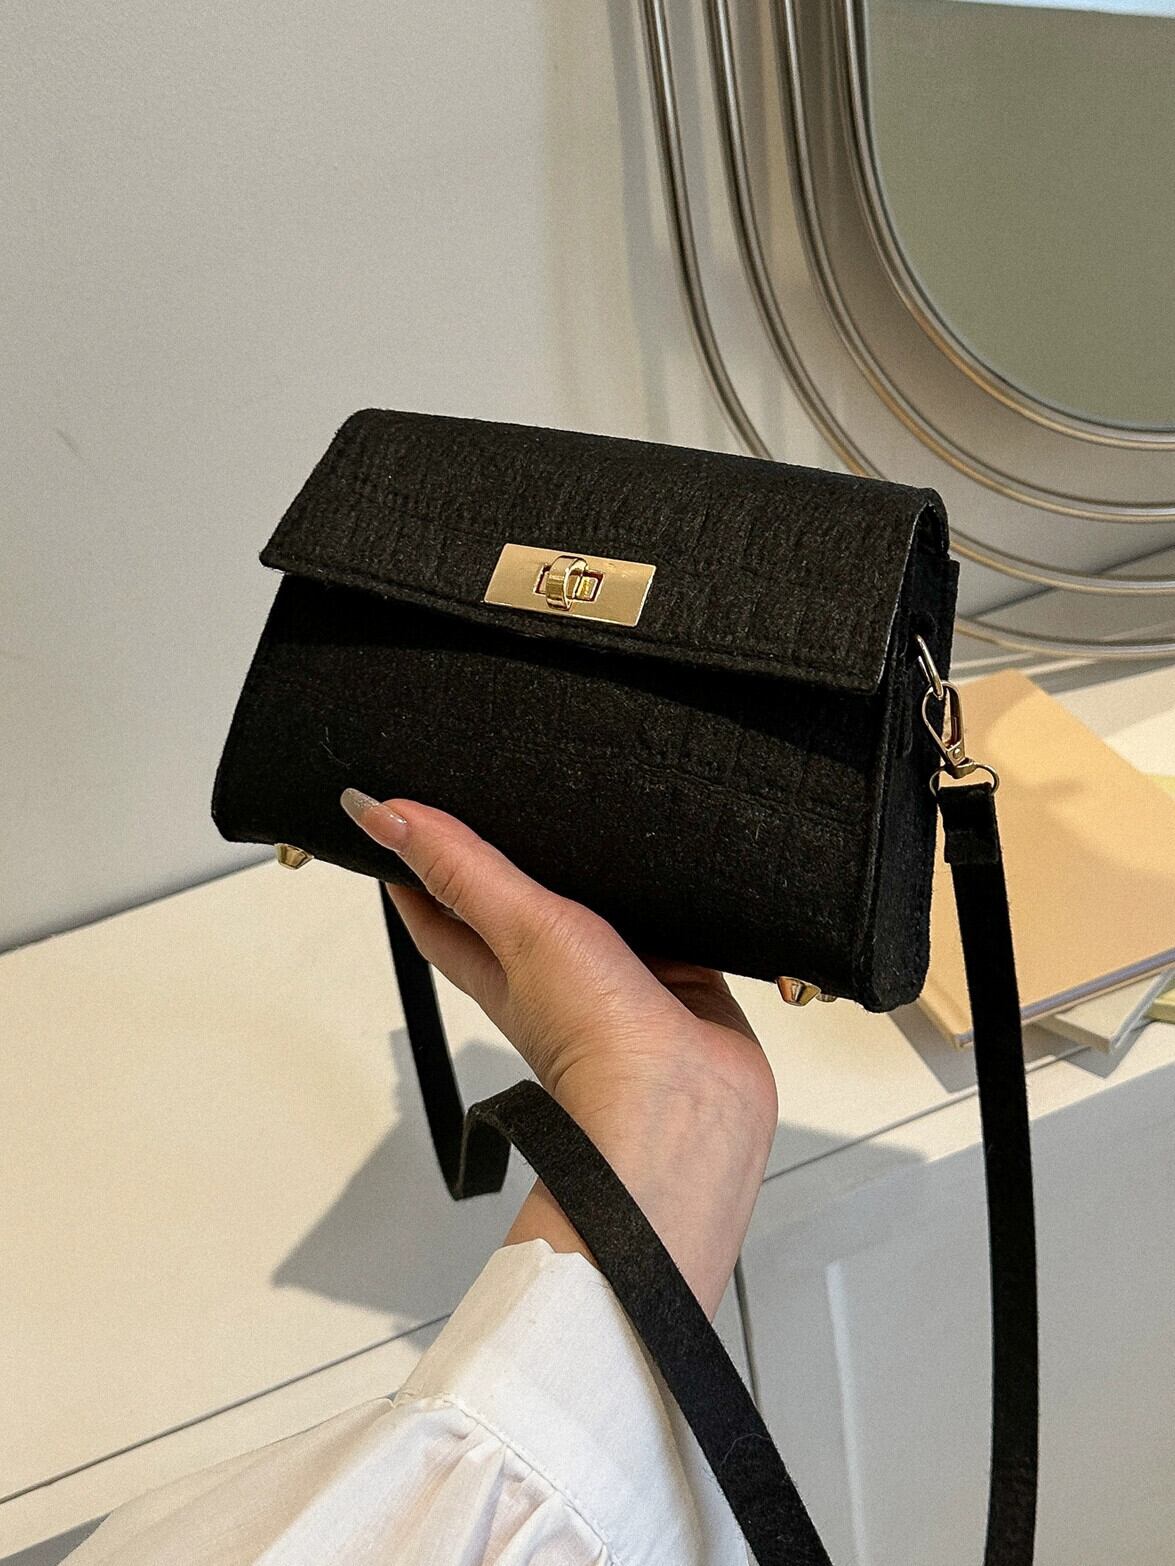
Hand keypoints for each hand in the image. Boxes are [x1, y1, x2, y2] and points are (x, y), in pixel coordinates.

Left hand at [340, 788, 778, 1315]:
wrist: (685, 1104)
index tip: (402, 812)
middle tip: (501, 799)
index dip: (418, 860)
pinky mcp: (680, 978)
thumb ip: (458, 866)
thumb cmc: (591, 1040)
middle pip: (520, 900)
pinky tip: (681, 868)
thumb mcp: (519, 927)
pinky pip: (674, 924)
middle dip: (514, 854)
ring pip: (601, 906)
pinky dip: (674, 897)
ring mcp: (619, 975)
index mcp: (500, 960)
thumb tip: (374, 813)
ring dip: (600, 872)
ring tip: (596, 813)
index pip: (440, 903)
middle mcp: (556, 968)